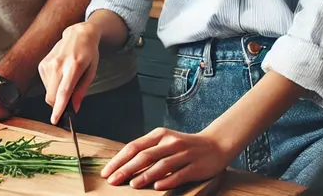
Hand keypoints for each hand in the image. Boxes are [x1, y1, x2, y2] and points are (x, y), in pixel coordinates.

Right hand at [38, 22, 99, 124]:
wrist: (78, 34)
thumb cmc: (88, 53)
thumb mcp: (92, 71)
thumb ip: (82, 90)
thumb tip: (75, 108)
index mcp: (74, 67)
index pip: (64, 91)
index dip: (59, 108)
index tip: (55, 120)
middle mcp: (58, 65)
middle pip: (52, 96)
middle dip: (58, 105)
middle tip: (69, 102)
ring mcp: (48, 64)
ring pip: (48, 92)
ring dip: (57, 94)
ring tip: (67, 80)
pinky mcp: (42, 64)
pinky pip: (45, 85)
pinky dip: (53, 86)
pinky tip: (61, 75)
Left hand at [102, 128, 232, 190]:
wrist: (215, 144)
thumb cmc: (184, 146)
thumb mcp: (165, 142)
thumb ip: (147, 150)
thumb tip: (123, 164)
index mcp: (160, 135)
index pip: (134, 146)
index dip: (119, 160)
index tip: (107, 172)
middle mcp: (170, 142)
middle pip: (144, 156)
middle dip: (126, 169)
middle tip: (113, 181)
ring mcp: (184, 154)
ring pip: (161, 165)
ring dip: (145, 175)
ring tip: (133, 185)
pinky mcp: (195, 166)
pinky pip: (179, 174)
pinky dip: (168, 181)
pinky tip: (157, 187)